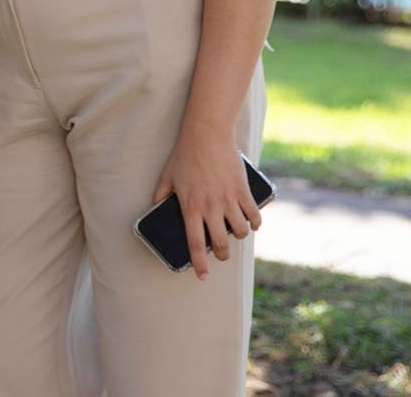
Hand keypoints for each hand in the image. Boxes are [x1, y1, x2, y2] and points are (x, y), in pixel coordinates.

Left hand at [152, 127, 261, 279]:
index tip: (203, 276)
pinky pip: (254, 215)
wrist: (207, 136)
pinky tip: (252, 223)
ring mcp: (229, 200)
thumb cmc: (185, 155)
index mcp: (190, 208)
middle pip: (221, 244)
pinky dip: (255, 223)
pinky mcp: (243, 191)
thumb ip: (161, 193)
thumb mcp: (167, 176)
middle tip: (222, 254)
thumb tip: (155, 205)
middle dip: (223, 254)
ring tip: (235, 233)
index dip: (199, 264)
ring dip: (238, 237)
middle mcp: (210, 208)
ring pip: (240, 232)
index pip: (195, 244)